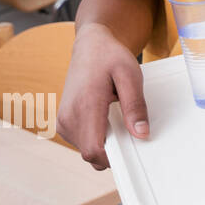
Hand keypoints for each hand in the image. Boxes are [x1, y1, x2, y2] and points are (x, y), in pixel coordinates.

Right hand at [57, 23, 148, 169]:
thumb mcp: (131, 76)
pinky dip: (97, 138)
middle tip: (129, 129)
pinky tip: (106, 119)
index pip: (93, 149)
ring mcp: (63, 120)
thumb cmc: (111, 58)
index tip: (132, 150)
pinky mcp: (63, 122)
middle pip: (91, 154)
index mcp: (85, 106)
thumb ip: (135, 106)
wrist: (90, 46)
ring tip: (116, 118)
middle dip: (113, 151)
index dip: (113, 158)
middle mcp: (68, 117)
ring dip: (105, 144)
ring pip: (86, 151)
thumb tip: (141, 134)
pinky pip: (82, 142)